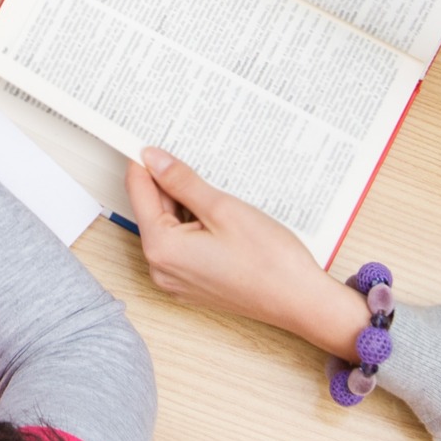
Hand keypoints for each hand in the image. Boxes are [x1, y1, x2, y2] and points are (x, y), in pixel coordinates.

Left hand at [127, 149, 367, 358]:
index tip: (152, 139)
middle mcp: (162, 268)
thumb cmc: (268, 260)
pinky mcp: (194, 282)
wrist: (301, 301)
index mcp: (162, 249)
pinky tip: (218, 211)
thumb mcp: (222, 209)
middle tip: (190, 156)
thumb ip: (182, 182)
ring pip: (169, 226)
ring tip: (214, 186)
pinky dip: (194, 223)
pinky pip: (183, 244)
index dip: (145, 162)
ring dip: (185, 203)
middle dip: (169, 182)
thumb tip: (152, 159)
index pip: (138, 192)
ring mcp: (177, 279)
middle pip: (153, 210)